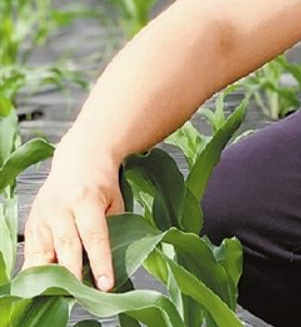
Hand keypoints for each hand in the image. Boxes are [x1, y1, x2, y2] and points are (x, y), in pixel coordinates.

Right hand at [22, 144, 124, 291]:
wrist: (80, 158)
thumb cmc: (102, 182)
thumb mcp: (115, 200)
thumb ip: (112, 227)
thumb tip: (109, 260)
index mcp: (85, 199)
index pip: (94, 236)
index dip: (100, 263)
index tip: (105, 285)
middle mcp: (60, 208)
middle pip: (66, 247)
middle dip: (74, 275)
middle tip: (84, 294)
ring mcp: (42, 216)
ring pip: (44, 254)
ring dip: (54, 276)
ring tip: (66, 293)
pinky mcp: (32, 224)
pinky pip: (32, 254)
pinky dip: (39, 271)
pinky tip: (48, 283)